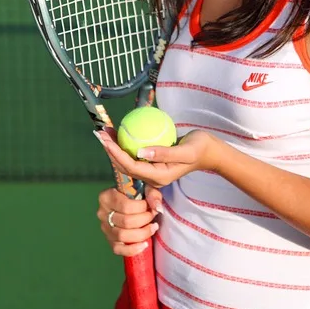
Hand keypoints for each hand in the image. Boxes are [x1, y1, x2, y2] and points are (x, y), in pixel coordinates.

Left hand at [95, 129, 220, 190]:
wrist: (209, 152)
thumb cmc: (200, 149)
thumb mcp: (186, 151)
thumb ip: (164, 154)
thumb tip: (141, 151)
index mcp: (158, 177)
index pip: (131, 166)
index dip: (116, 154)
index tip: (106, 140)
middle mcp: (152, 176)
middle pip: (124, 165)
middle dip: (110, 150)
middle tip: (99, 133)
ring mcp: (152, 171)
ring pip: (127, 161)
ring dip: (114, 147)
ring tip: (105, 132)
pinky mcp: (153, 163)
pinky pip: (134, 155)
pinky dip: (125, 144)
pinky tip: (120, 132)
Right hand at [97, 187, 161, 256]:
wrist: (130, 200)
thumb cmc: (137, 193)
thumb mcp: (145, 187)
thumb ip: (152, 194)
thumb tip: (157, 208)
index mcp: (107, 197)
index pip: (126, 206)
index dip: (142, 208)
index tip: (151, 206)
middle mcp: (102, 213)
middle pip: (125, 222)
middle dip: (144, 220)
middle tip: (153, 216)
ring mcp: (105, 228)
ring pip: (122, 236)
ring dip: (142, 233)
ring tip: (153, 228)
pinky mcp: (109, 239)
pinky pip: (118, 249)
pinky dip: (132, 249)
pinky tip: (144, 244)